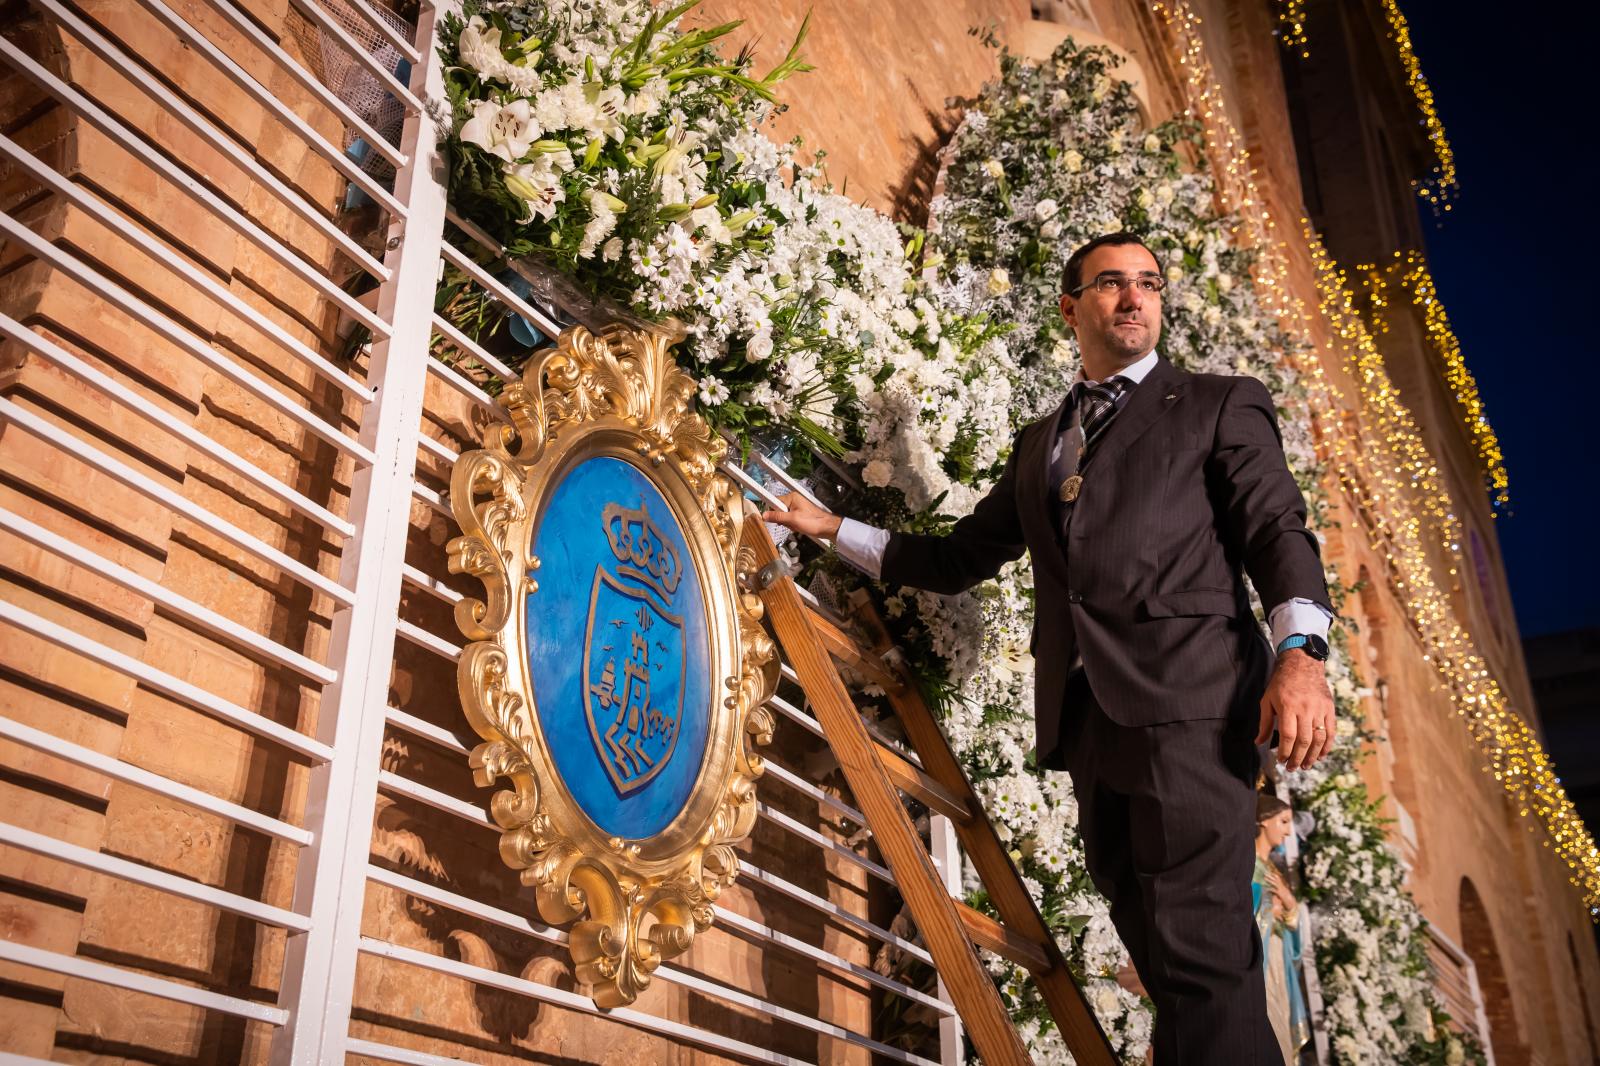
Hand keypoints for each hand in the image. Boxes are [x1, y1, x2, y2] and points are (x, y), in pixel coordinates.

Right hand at [760, 492, 842, 539]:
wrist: (827, 528)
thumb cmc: (812, 522)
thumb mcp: (792, 520)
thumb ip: (777, 517)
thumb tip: (764, 515)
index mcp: (792, 497)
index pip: (774, 501)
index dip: (771, 511)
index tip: (767, 517)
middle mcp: (794, 499)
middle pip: (778, 509)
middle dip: (782, 519)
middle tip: (790, 524)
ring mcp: (797, 506)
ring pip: (784, 516)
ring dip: (788, 523)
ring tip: (796, 526)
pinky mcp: (799, 513)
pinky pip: (790, 519)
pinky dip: (792, 524)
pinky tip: (798, 527)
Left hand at [1255, 648, 1334, 770]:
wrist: (1302, 664)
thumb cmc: (1281, 683)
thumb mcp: (1267, 700)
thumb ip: (1265, 723)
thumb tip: (1258, 743)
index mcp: (1288, 706)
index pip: (1288, 736)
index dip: (1285, 752)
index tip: (1281, 761)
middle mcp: (1306, 708)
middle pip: (1304, 740)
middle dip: (1298, 758)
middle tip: (1292, 768)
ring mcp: (1320, 708)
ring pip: (1319, 738)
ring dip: (1312, 756)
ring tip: (1306, 766)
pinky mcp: (1329, 708)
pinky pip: (1331, 731)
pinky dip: (1327, 746)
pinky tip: (1320, 756)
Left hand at [1268, 868, 1295, 909]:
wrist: (1292, 905)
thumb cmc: (1289, 900)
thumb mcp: (1286, 894)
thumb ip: (1283, 891)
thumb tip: (1280, 888)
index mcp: (1284, 887)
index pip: (1279, 880)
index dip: (1275, 876)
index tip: (1271, 872)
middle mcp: (1283, 888)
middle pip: (1276, 880)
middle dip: (1270, 876)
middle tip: (1265, 874)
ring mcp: (1282, 890)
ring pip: (1275, 884)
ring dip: (1269, 880)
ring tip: (1264, 878)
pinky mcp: (1280, 894)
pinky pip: (1274, 891)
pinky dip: (1270, 889)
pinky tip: (1267, 889)